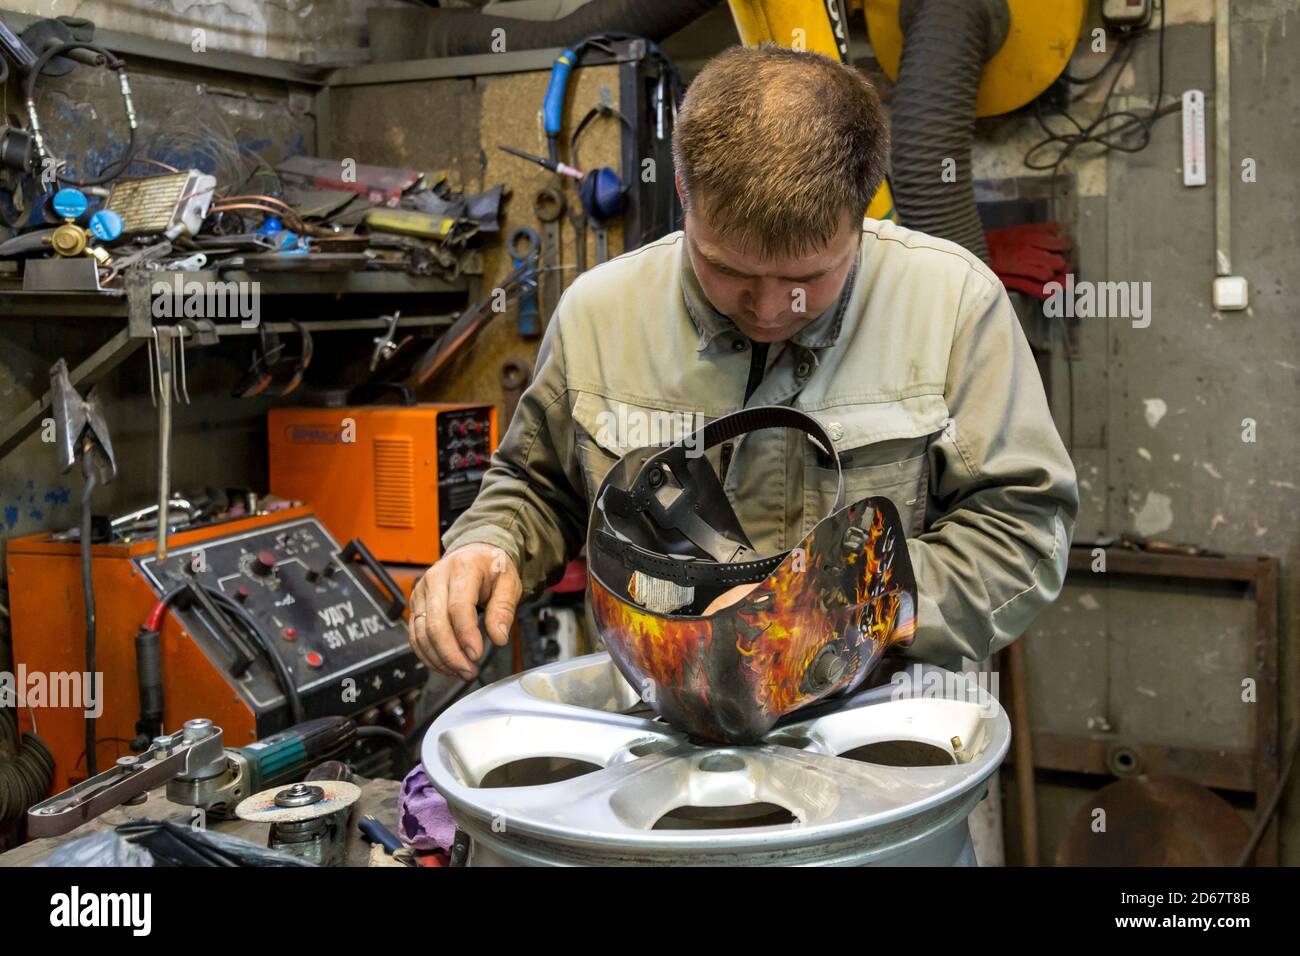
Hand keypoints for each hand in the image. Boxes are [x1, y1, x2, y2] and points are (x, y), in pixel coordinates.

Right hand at [408, 543, 520, 679]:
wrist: (473, 554)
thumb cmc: (491, 567)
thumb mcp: (509, 581)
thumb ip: (504, 609)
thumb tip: (498, 637)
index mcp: (461, 568)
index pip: (458, 607)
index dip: (466, 635)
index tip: (477, 655)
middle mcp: (435, 578)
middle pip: (435, 624)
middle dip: (451, 654)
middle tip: (469, 671)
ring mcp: (422, 592)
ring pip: (422, 633)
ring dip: (440, 659)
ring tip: (461, 672)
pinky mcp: (416, 605)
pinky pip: (415, 635)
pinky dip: (428, 655)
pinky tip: (445, 665)